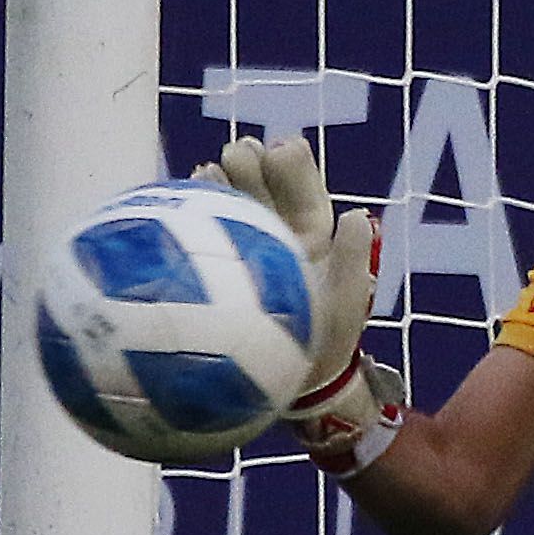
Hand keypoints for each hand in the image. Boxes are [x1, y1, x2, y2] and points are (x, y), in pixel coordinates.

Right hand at [194, 134, 397, 471]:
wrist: (292, 387)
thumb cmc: (326, 347)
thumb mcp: (346, 308)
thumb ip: (354, 264)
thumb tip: (359, 216)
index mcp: (312, 241)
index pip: (303, 196)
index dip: (295, 169)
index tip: (284, 147)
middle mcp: (277, 239)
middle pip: (263, 194)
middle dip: (251, 165)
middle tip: (239, 151)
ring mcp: (241, 254)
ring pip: (228, 211)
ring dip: (219, 186)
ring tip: (207, 168)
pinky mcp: (212, 274)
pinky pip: (200, 241)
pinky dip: (190, 221)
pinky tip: (174, 206)